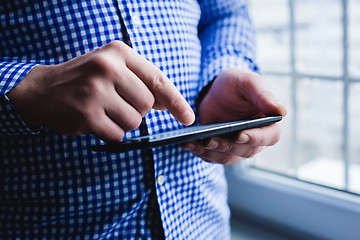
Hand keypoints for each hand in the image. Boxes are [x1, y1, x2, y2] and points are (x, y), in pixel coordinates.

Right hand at [7, 41, 194, 141]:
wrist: (41, 90)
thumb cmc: (85, 80)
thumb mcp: (113, 70)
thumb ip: (142, 84)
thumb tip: (173, 104)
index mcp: (118, 53)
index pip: (157, 79)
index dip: (176, 101)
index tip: (189, 117)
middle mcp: (107, 67)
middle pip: (147, 104)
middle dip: (137, 111)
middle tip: (116, 104)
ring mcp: (95, 91)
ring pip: (134, 122)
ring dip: (123, 123)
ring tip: (103, 111)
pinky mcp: (86, 114)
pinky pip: (117, 135)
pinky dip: (110, 133)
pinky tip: (94, 121)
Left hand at [182, 68, 286, 163]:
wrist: (217, 92)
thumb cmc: (237, 84)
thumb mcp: (248, 83)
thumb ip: (263, 95)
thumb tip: (281, 111)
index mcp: (270, 124)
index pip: (268, 136)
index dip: (255, 138)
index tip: (239, 135)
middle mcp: (257, 140)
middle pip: (244, 150)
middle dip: (225, 146)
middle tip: (209, 139)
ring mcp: (239, 148)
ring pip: (227, 157)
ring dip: (210, 152)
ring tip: (193, 143)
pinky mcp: (222, 151)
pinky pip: (212, 156)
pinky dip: (200, 152)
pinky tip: (186, 144)